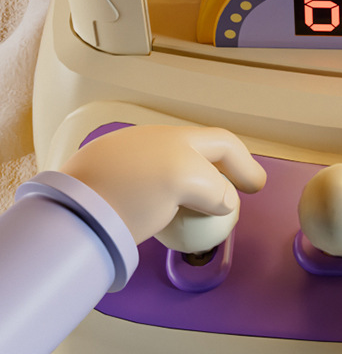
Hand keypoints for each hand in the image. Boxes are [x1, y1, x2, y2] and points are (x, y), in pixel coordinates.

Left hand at [61, 124, 265, 243]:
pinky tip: (166, 214)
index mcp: (176, 139)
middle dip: (225, 170)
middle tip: (240, 193)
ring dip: (199, 183)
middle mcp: (155, 141)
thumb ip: (213, 189)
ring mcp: (131, 159)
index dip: (245, 165)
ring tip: (205, 211)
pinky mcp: (112, 179)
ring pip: (178, 168)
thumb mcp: (183, 184)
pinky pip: (154, 184)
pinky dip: (173, 193)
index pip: (222, 144)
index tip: (256, 187)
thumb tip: (223, 200)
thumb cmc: (130, 194)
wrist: (74, 210)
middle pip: (201, 153)